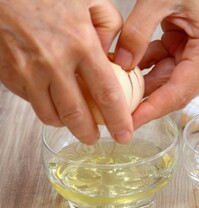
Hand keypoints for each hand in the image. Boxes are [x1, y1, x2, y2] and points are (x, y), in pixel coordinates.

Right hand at [0, 0, 132, 143]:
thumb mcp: (90, 0)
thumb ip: (110, 27)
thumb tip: (115, 55)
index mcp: (81, 43)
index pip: (106, 94)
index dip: (118, 120)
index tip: (124, 135)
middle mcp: (54, 62)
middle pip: (76, 115)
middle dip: (88, 134)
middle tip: (94, 139)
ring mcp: (27, 70)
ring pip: (49, 115)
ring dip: (65, 124)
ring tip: (74, 122)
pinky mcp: (8, 73)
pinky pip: (30, 101)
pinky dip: (44, 106)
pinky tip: (52, 98)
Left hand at [114, 0, 198, 128]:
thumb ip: (138, 31)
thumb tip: (121, 64)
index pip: (180, 91)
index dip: (155, 110)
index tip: (131, 122)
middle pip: (173, 91)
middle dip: (147, 103)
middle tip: (119, 116)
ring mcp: (193, 51)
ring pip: (165, 79)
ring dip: (141, 86)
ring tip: (117, 93)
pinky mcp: (182, 44)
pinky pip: (160, 63)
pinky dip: (142, 66)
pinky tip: (123, 68)